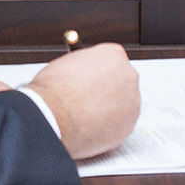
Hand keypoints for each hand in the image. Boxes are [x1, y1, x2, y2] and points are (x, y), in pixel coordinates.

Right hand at [26, 42, 140, 159]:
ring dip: (109, 111)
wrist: (52, 116)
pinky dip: (108, 128)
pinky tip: (91, 128)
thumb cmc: (55, 90)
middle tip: (90, 101)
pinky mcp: (129, 125)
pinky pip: (120, 125)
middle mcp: (128, 75)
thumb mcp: (68, 64)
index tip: (93, 82)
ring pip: (123, 105)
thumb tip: (86, 73)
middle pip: (122, 82)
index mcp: (114, 55)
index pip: (114, 61)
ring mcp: (132, 101)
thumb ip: (85, 66)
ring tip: (86, 117)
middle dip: (108, 92)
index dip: (100, 74)